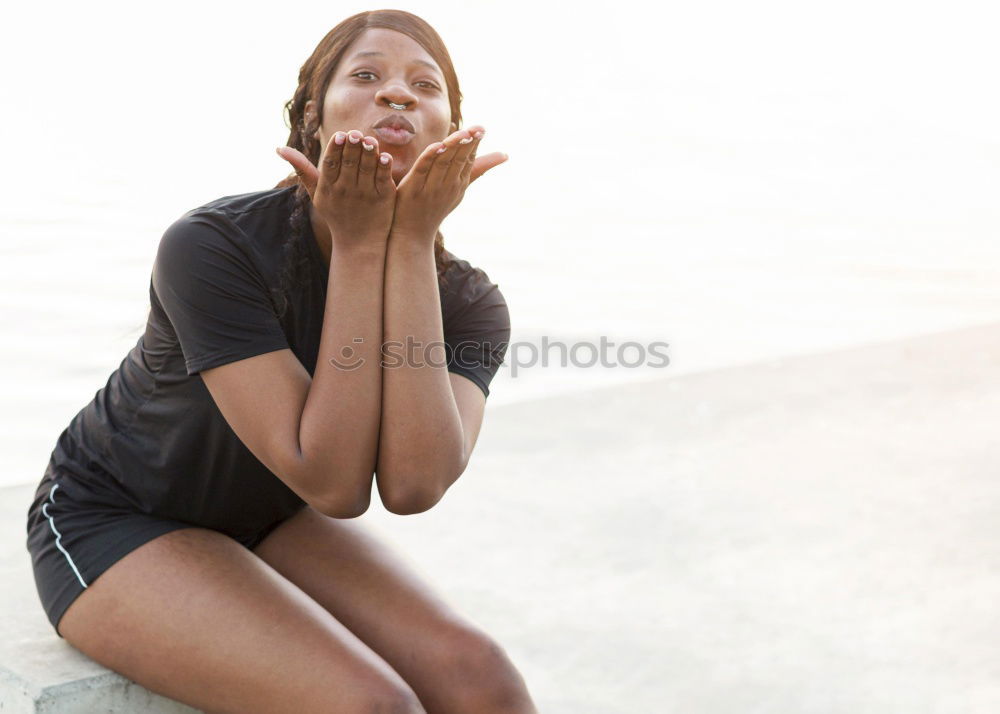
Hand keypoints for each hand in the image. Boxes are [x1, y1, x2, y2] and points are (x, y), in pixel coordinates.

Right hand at [276, 129, 396, 248]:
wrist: (358, 243)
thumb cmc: (336, 213)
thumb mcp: (316, 193)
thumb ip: (302, 169)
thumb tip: (278, 149)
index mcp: (328, 187)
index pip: (330, 163)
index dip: (335, 148)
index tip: (340, 134)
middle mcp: (345, 190)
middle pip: (348, 163)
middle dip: (352, 147)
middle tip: (356, 133)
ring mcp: (365, 195)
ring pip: (366, 169)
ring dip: (369, 154)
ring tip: (370, 141)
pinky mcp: (382, 200)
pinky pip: (383, 180)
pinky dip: (384, 168)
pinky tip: (385, 157)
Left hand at [389, 125, 507, 241]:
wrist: (414, 234)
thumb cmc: (436, 208)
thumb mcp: (460, 189)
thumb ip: (477, 169)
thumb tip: (504, 155)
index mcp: (459, 183)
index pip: (469, 160)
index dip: (474, 144)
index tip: (481, 129)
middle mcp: (448, 185)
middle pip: (459, 160)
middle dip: (468, 144)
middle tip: (477, 129)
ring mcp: (431, 188)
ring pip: (443, 163)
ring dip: (453, 147)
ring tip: (463, 134)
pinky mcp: (413, 188)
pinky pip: (423, 169)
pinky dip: (430, 157)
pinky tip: (437, 145)